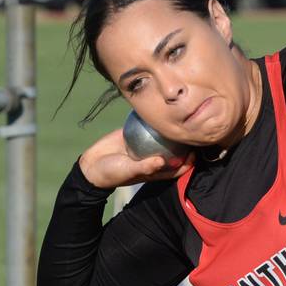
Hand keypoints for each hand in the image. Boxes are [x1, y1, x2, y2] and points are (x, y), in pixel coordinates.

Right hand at [78, 128, 194, 189]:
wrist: (92, 164)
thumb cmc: (112, 173)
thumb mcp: (128, 171)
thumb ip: (144, 167)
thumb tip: (161, 161)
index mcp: (156, 169)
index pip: (177, 168)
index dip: (188, 163)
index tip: (194, 153)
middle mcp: (153, 157)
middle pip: (173, 151)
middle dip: (184, 144)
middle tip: (191, 132)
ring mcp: (145, 146)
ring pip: (162, 137)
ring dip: (170, 130)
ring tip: (180, 118)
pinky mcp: (134, 135)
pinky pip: (146, 127)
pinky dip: (152, 122)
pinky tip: (160, 112)